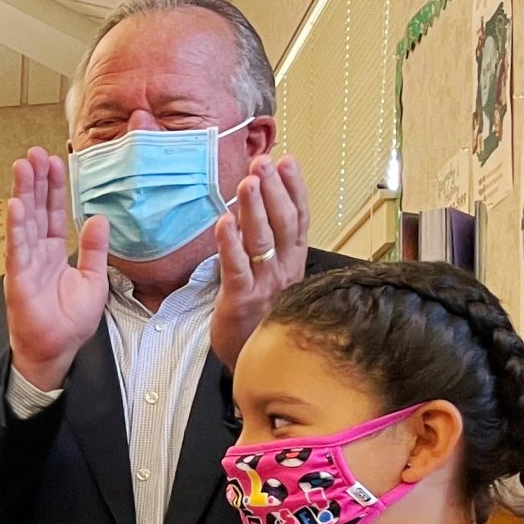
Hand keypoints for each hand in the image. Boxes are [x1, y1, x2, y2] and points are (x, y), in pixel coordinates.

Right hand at [4, 148, 110, 392]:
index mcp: (55, 252)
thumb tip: (98, 218)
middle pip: (35, 209)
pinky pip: (16, 247)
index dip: (54, 187)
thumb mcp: (94, 280)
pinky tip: (15, 204)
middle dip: (35, 181)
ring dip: (22, 193)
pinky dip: (15, 226)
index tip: (54, 161)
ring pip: (23, 221)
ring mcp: (25, 263)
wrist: (56, 350)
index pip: (53, 212)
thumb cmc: (71, 322)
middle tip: (34, 153)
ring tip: (22, 167)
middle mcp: (37, 253)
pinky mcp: (18, 278)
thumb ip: (95, 250)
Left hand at [208, 153, 309, 367]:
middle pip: (284, 223)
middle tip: (263, 162)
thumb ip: (270, 244)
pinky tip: (224, 222)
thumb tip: (263, 208)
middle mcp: (285, 270)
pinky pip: (236, 268)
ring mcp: (265, 285)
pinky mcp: (241, 300)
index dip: (294, 188)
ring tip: (248, 180)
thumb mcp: (272, 276)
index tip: (286, 160)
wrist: (253, 362)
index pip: (299, 218)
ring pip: (263, 240)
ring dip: (255, 208)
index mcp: (293, 261)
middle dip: (273, 190)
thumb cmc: (260, 316)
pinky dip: (230, 244)